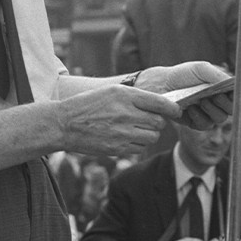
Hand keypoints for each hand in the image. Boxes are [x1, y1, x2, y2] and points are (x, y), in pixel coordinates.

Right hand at [57, 84, 179, 157]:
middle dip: (157, 122)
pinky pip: (140, 148)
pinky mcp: (117, 149)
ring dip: (149, 134)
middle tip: (148, 120)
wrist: (64, 124)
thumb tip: (160, 104)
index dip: (172, 108)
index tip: (176, 111)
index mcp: (125, 95)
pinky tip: (126, 138)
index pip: (160, 103)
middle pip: (158, 122)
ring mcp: (122, 133)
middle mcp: (126, 113)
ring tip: (136, 129)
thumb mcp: (111, 92)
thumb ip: (135, 96)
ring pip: (152, 137)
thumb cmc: (88, 104)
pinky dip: (138, 144)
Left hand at [136, 62, 232, 128]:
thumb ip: (217, 75)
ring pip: (219, 119)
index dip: (237, 96)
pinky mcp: (196, 123)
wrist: (162, 85)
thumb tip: (232, 82)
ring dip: (211, 110)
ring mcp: (208, 114)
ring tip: (200, 101)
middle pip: (231, 110)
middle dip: (224, 104)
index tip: (229, 92)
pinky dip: (199, 117)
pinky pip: (204, 125)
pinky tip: (190, 109)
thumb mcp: (200, 69)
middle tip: (214, 96)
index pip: (238, 95)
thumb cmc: (183, 75)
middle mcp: (217, 103)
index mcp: (222, 89)